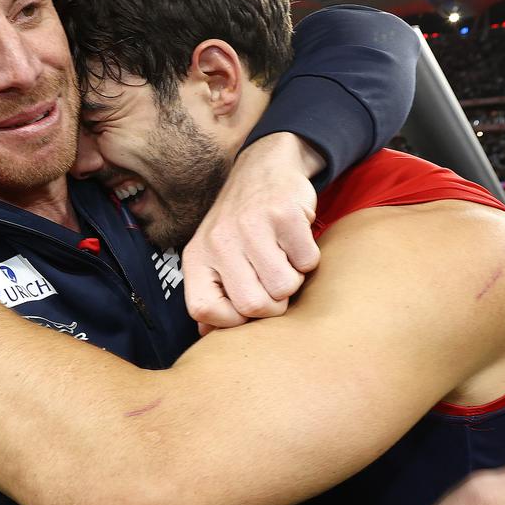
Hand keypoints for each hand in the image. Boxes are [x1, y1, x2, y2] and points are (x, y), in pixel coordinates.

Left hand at [182, 132, 322, 334]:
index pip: (203, 309)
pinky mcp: (284, 214)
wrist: (264, 169)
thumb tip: (207, 335)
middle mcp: (219, 241)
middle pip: (252, 305)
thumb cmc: (240, 225)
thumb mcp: (214, 256)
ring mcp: (251, 226)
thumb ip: (212, 295)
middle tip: (273, 282)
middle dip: (273, 304)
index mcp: (197, 256)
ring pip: (284, 288)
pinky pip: (307, 263)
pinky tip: (295, 242)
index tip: (245, 310)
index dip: (231, 321)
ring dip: (293, 280)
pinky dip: (308, 259)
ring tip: (283, 259)